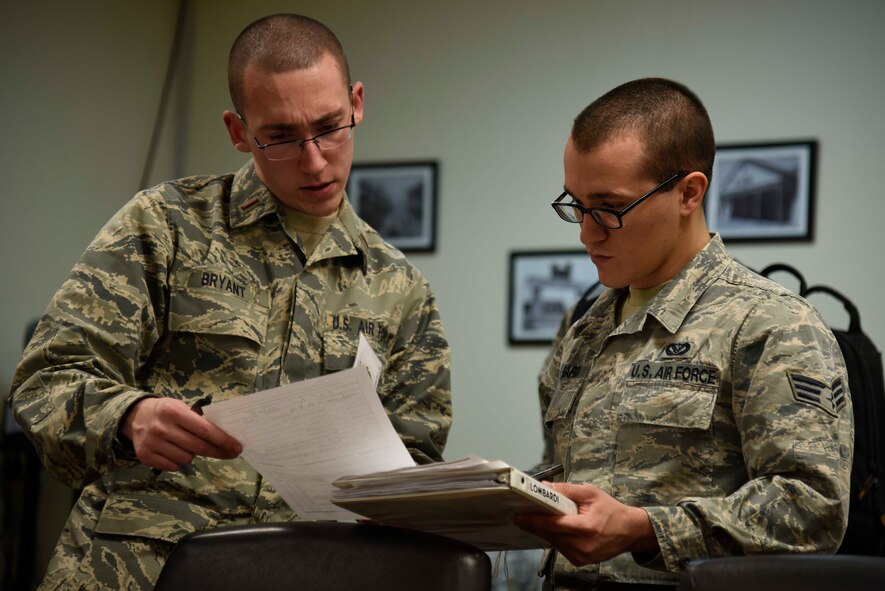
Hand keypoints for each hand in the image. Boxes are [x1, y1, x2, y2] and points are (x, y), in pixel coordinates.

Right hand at [121, 397, 242, 470]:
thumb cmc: (166, 411)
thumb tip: (224, 437)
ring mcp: (152, 444)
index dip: (223, 440)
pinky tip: (175, 452)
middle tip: (230, 453)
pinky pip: (173, 467)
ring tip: (188, 445)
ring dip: (193, 455)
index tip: (237, 447)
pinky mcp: (145, 457)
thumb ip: (199, 421)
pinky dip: (178, 462)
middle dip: (217, 451)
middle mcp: (162, 428)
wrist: (135, 417)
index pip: (204, 430)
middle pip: (198, 447)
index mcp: (173, 412)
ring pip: (186, 459)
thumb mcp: (181, 408)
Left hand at [514, 482, 657, 565]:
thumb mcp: (591, 493)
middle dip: (535, 524)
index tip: (519, 515)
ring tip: (536, 518)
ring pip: (553, 542)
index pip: (553, 525)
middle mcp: (583, 546)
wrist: (629, 531)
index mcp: (586, 528)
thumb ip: (567, 489)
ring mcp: (581, 557)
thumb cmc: (611, 510)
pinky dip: (554, 538)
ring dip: (544, 531)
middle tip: (522, 513)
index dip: (534, 520)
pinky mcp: (580, 561)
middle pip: (550, 535)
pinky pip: (560, 548)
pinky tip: (554, 528)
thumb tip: (545, 486)